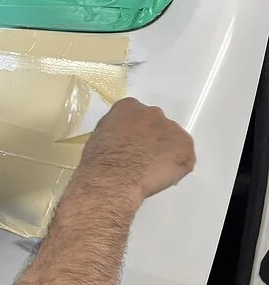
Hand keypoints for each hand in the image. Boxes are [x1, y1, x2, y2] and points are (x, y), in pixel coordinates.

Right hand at [77, 98, 195, 204]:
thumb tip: (121, 139)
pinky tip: (160, 176)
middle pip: (156, 124)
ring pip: (172, 140)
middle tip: (141, 157)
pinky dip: (176, 167)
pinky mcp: (186, 147)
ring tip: (150, 170)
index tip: (128, 144)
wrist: (113, 177)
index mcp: (129, 106)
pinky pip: (184, 157)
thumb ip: (116, 131)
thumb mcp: (99, 136)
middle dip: (151, 139)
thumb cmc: (100, 160)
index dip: (133, 132)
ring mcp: (172, 129)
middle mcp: (153, 113)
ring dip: (165, 152)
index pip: (135, 115)